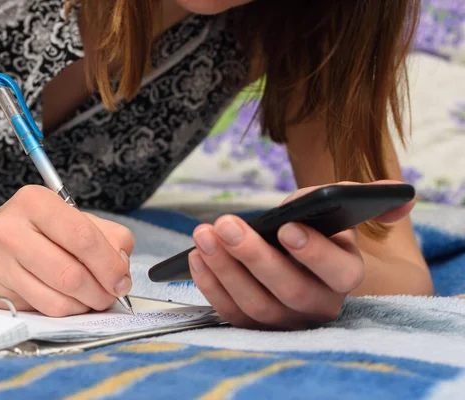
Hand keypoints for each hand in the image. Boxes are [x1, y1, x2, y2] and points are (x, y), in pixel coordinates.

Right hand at [0, 185, 134, 316]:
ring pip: (59, 297)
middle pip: (71, 272)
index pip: (83, 236)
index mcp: (36, 202)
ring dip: (86, 304)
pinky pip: (45, 309)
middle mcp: (12, 228)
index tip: (122, 279)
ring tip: (94, 297)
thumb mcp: (70, 218)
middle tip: (112, 293)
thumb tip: (122, 265)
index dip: (110, 264)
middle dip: (101, 290)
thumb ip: (106, 235)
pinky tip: (72, 300)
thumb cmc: (32, 230)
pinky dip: (68, 310)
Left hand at [188, 181, 414, 329]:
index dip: (313, 252)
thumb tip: (403, 198)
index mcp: (345, 275)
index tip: (286, 227)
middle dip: (254, 256)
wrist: (287, 250)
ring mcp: (285, 321)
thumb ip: (358, 197)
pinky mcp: (254, 325)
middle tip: (225, 225)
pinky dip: (211, 285)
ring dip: (226, 268)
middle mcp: (319, 304)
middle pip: (289, 290)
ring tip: (204, 235)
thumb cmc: (310, 225)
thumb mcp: (332, 207)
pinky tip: (196, 256)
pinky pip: (230, 313)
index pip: (338, 272)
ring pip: (255, 305)